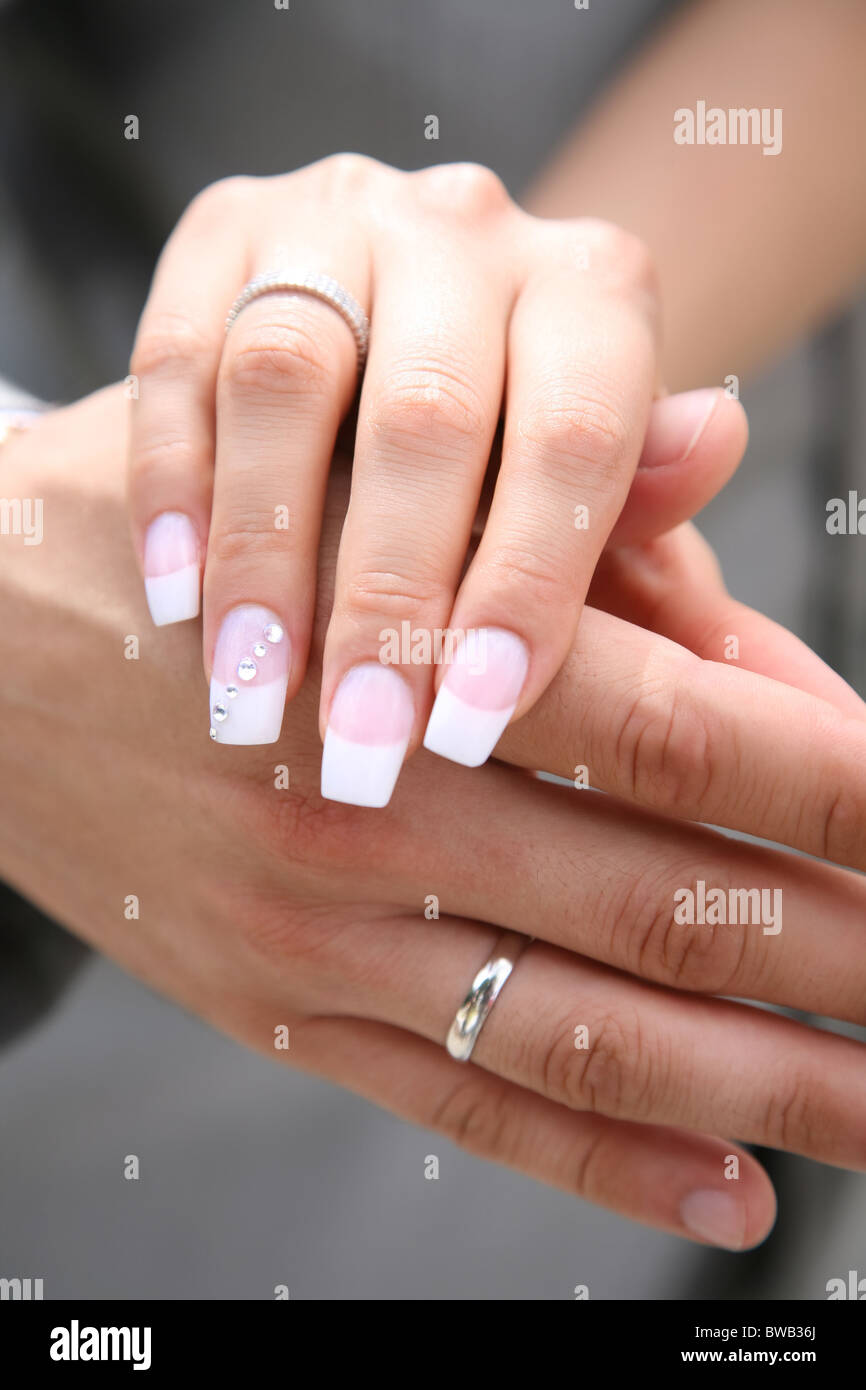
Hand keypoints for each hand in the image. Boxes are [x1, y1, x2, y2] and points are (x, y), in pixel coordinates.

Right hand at [6, 385, 865, 1251]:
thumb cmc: (181, 537)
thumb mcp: (344, 472)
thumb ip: (552, 500)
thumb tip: (727, 459)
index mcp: (411, 651)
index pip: (687, 736)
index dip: (845, 788)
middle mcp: (373, 813)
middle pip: (669, 905)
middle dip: (848, 957)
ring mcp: (322, 937)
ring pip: (588, 1035)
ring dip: (770, 1092)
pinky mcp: (276, 1009)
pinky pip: (463, 1109)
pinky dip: (606, 1165)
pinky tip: (726, 1193)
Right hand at [127, 155, 745, 805]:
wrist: (391, 322)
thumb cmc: (504, 451)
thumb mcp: (582, 499)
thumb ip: (645, 530)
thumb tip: (737, 514)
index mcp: (589, 292)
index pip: (575, 436)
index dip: (529, 582)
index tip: (478, 717)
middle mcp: (469, 232)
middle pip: (425, 414)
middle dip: (388, 595)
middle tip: (361, 744)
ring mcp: (339, 218)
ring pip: (287, 377)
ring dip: (264, 550)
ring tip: (250, 691)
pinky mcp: (224, 230)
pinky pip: (180, 354)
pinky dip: (175, 482)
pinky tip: (173, 594)